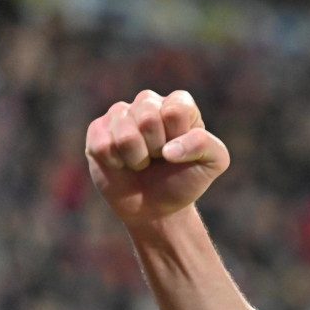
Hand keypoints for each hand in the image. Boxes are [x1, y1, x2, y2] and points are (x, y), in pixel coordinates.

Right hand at [84, 90, 229, 225]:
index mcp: (178, 104)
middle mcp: (148, 102)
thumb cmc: (185, 180)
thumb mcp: (213, 163)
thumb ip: (205, 145)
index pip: (176, 110)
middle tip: (159, 158)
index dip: (178, 138)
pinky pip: (102, 145)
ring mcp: (120, 114)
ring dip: (137, 159)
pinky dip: (116, 163)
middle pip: (148, 118)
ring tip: (142, 162)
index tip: (180, 151)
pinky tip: (122, 164)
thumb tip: (169, 149)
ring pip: (125, 134)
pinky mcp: (97, 130)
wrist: (157, 207)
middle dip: (157, 149)